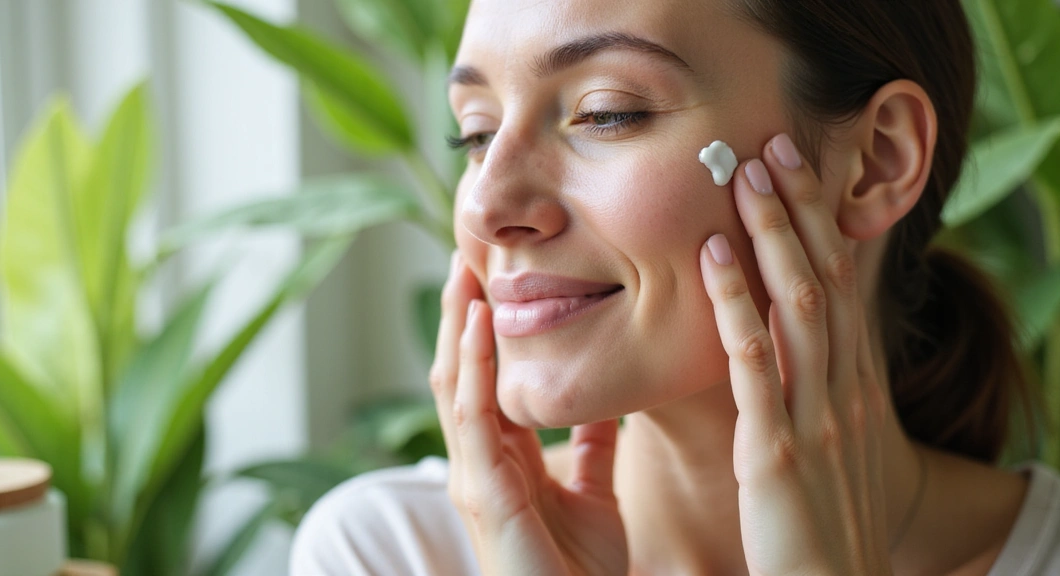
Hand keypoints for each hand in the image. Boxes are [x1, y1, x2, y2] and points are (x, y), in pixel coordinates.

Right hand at [429, 253, 628, 574]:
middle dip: (461, 313)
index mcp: (501, 457)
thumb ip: (592, 445)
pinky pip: (472, 417)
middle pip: (459, 369)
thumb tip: (605, 402)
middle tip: (468, 252)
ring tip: (465, 270)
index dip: (484, 328)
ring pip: (454, 383)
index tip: (493, 275)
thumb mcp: (592, 491)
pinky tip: (479, 324)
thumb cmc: (581, 567)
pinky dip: (473, 366)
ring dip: (458, 325)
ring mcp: (473, 474)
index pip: (483, 377)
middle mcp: (478, 460)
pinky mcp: (482, 491)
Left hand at [699, 134, 892, 575]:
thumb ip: (810, 396)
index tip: (800, 169)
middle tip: (774, 144)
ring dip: (774, 232)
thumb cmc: (819, 527)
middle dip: (802, 207)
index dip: (823, 223)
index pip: (842, 286)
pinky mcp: (779, 449)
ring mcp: (816, 416)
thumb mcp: (828, 449)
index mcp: (854, 388)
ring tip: (746, 173)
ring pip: (799, 302)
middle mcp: (844, 390)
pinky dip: (736, 302)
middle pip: (827, 277)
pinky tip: (713, 257)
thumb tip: (778, 351)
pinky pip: (756, 361)